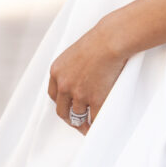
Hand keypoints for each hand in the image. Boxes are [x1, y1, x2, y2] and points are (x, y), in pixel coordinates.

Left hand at [47, 19, 130, 135]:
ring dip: (83, 123)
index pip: (54, 95)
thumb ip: (73, 67)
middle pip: (62, 110)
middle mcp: (64, 84)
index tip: (68, 106)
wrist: (111, 39)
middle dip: (70, 118)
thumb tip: (80, 77)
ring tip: (89, 126)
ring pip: (77, 117)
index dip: (62, 102)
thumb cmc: (100, 40)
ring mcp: (79, 94)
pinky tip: (98, 125)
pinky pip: (94, 118)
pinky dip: (96, 124)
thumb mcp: (77, 52)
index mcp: (57, 71)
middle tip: (78, 122)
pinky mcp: (95, 99)